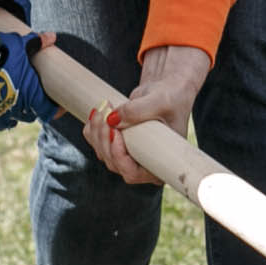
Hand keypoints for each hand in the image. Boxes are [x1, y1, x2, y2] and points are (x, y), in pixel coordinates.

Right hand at [0, 31, 53, 129]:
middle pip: (33, 113)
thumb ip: (36, 43)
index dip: (55, 109)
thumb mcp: (20, 46)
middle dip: (34, 105)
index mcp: (34, 95)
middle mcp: (21, 109)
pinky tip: (1, 105)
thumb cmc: (0, 56)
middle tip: (31, 93)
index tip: (57, 105)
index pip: (50, 111)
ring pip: (18, 118)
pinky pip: (2, 123)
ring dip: (18, 110)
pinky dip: (4, 116)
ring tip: (15, 97)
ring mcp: (5, 115)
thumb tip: (52, 37)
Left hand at [82, 45, 208, 184]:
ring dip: (97, 131)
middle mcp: (143, 164)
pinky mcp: (118, 144)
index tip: (116, 132)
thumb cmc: (172, 99)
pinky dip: (93, 128)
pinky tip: (98, 112)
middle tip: (106, 112)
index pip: (132, 173)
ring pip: (103, 153)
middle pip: (113, 162)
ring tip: (104, 107)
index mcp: (160, 163)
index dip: (118, 157)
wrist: (166, 91)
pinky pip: (97, 142)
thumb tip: (112, 119)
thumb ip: (138, 110)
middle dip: (104, 138)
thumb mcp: (160, 102)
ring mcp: (129, 155)